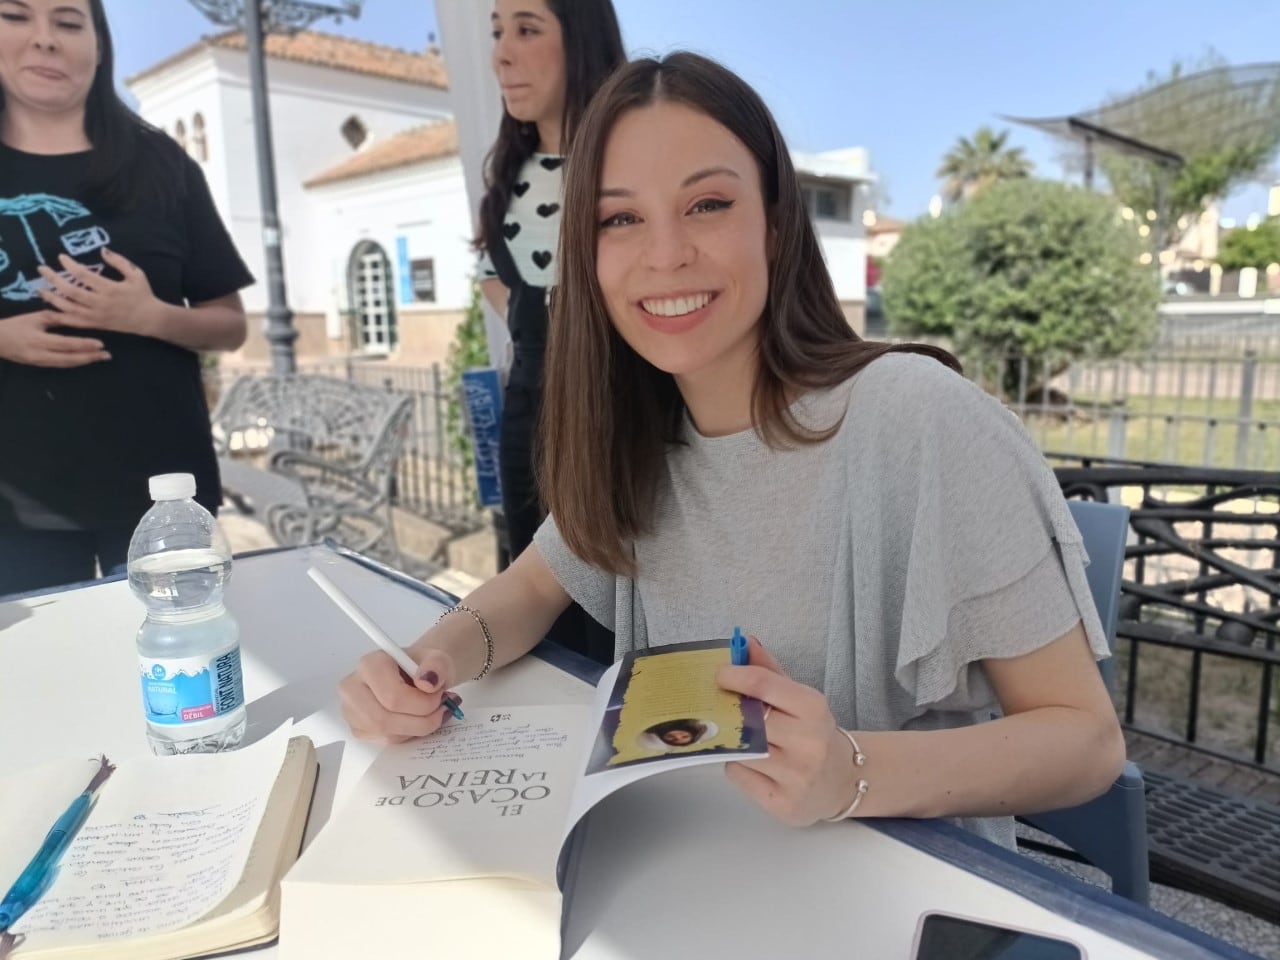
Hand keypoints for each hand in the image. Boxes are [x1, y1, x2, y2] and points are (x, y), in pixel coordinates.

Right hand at [0, 309, 110, 367]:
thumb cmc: (15, 325)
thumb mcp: (35, 318)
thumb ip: (56, 319)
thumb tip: (77, 317)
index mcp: (38, 339)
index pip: (66, 344)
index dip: (84, 345)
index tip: (100, 344)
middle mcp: (40, 354)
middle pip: (69, 358)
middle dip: (90, 357)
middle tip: (106, 355)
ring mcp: (39, 362)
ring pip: (66, 364)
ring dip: (84, 361)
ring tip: (100, 357)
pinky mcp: (39, 365)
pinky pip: (60, 365)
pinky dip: (74, 362)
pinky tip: (85, 359)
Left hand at [36, 249, 165, 337]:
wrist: (150, 319)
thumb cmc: (143, 294)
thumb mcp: (136, 274)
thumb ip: (119, 261)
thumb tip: (102, 250)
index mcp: (110, 288)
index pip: (84, 275)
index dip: (70, 265)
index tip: (61, 257)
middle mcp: (100, 303)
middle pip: (71, 290)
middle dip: (54, 279)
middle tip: (42, 269)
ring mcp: (97, 315)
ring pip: (69, 308)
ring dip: (52, 298)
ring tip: (41, 288)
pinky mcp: (96, 324)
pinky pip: (74, 322)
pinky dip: (59, 317)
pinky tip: (48, 310)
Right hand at [339, 645, 460, 742]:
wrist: (419, 674)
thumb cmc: (425, 666)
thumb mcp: (438, 659)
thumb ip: (437, 665)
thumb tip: (427, 682)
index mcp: (369, 664)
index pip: (392, 695)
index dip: (422, 703)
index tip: (441, 696)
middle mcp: (352, 687)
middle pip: (385, 719)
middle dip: (422, 720)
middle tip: (442, 709)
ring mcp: (351, 710)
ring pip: (387, 734)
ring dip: (418, 728)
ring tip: (434, 713)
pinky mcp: (358, 729)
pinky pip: (387, 741)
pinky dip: (409, 734)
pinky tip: (418, 719)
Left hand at [716, 635, 859, 825]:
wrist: (845, 780)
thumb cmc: (814, 733)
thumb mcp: (799, 698)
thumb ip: (769, 671)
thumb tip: (744, 643)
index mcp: (814, 709)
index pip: (763, 684)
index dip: (734, 676)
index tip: (720, 675)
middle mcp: (809, 742)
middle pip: (748, 719)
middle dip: (730, 713)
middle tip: (722, 708)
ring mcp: (797, 776)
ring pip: (740, 749)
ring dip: (734, 742)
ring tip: (746, 740)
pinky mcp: (783, 803)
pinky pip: (739, 776)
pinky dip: (738, 767)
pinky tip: (756, 766)